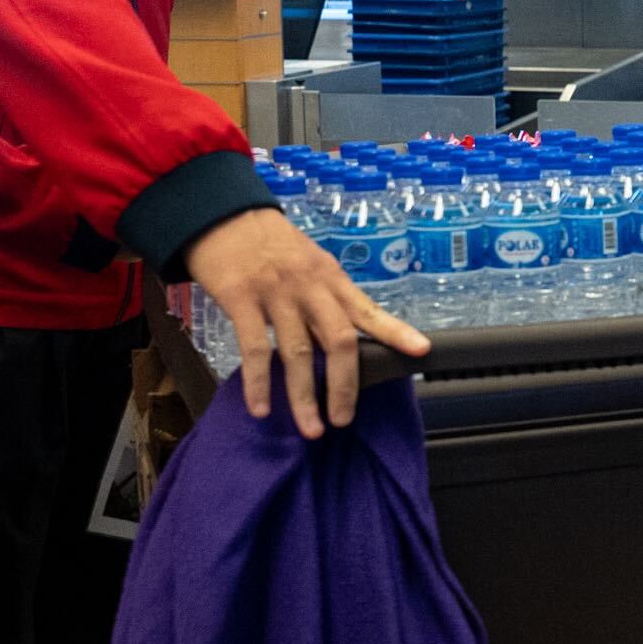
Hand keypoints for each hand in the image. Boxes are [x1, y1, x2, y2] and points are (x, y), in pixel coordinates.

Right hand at [182, 207, 430, 436]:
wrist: (221, 215)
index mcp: (330, 278)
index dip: (396, 331)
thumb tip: (346, 337)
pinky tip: (262, 409)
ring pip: (297, 352)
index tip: (421, 351)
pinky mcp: (241, 298)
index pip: (369, 309)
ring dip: (304, 397)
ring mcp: (276, 292)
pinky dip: (259, 383)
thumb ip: (327, 297)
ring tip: (311, 428)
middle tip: (343, 419)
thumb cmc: (269, 244)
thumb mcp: (309, 262)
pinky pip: (253, 349)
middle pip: (339, 340)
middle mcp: (309, 286)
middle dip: (345, 385)